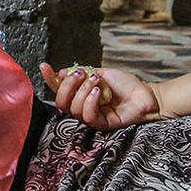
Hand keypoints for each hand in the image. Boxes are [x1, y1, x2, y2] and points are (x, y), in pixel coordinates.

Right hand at [41, 63, 160, 128]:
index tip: (44, 66)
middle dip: (66, 86)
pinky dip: (90, 102)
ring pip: (73, 109)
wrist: (145, 94)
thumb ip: (81, 73)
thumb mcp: (101, 73)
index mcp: (80, 95)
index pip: (59, 89)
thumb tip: (61, 72)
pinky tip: (99, 92)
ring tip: (96, 81)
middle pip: (61, 103)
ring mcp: (92, 117)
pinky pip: (88, 116)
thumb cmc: (126, 85)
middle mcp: (83, 107)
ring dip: (82, 91)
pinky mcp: (102, 125)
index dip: (50, 79)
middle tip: (80, 74)